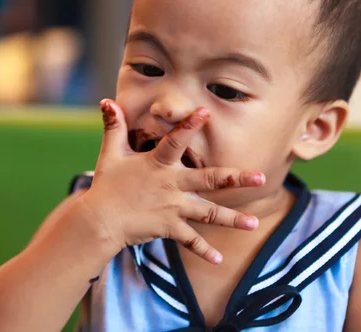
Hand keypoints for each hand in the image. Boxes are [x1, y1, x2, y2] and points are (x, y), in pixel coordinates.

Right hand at [81, 99, 265, 264]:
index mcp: (158, 164)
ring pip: (209, 214)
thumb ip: (114, 127)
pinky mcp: (169, 227)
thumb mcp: (110, 153)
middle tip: (260, 177)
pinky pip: (190, 241)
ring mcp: (173, 208)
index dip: (189, 126)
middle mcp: (171, 185)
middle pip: (209, 181)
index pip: (175, 141)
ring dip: (232, 219)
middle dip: (236, 179)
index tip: (205, 113)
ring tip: (254, 223)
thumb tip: (106, 100)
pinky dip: (203, 251)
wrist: (99, 221)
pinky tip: (219, 259)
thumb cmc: (106, 185)